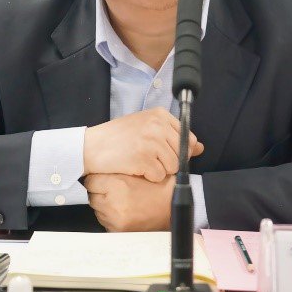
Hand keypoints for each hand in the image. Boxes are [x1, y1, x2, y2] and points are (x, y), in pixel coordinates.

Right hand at [83, 107, 202, 181]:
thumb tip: (201, 148)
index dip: (179, 151)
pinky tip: (135, 168)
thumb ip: (173, 136)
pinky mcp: (144, 158)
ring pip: (172, 167)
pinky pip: (159, 176)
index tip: (163, 153)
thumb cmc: (117, 138)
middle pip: (182, 154)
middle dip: (168, 162)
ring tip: (141, 162)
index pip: (187, 137)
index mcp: (159, 115)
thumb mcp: (146, 129)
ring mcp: (151, 141)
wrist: (90, 146)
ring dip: (158, 170)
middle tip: (149, 159)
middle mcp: (157, 125)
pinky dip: (148, 177)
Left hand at [84, 173, 173, 231]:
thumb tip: (97, 170)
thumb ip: (117, 170)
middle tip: (114, 190)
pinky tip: (124, 211)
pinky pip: (105, 222)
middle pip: (92, 196)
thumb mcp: (138, 171)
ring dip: (104, 205)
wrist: (174, 208)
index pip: (91, 182)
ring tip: (121, 201)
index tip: (102, 179)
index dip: (97, 179)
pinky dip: (111, 217)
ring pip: (97, 210)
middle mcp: (113, 204)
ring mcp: (115, 220)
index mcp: (118, 185)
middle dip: (100, 192)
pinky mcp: (119, 230)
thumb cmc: (159, 187)